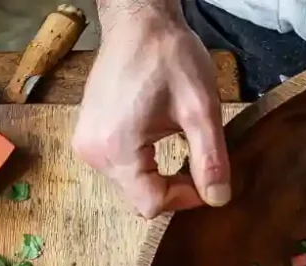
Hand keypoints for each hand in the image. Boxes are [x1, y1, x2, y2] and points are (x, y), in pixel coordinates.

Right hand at [72, 6, 229, 217]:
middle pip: (140, 197)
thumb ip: (210, 159)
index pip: (151, 204)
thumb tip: (218, 199)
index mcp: (115, 149)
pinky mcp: (90, 134)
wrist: (139, 21)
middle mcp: (92, 152)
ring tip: (179, 142)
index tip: (207, 177)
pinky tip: (161, 138)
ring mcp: (87, 143)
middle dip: (174, 187)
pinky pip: (122, 166)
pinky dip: (146, 163)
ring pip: (132, 184)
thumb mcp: (200, 110)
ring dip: (160, 175)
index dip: (185, 198)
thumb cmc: (168, 56)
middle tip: (199, 160)